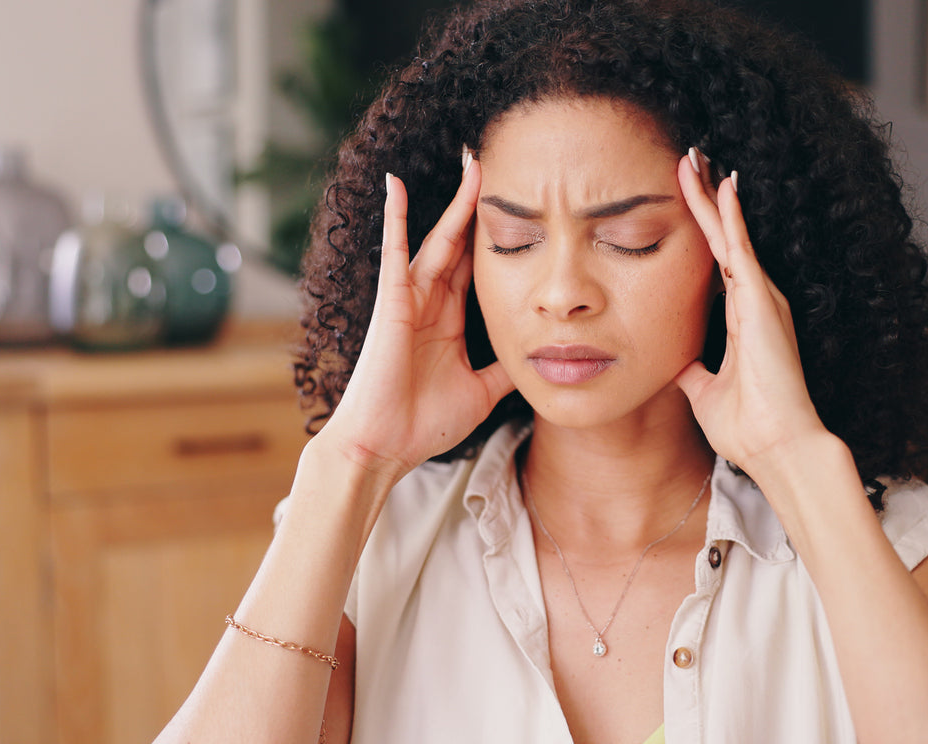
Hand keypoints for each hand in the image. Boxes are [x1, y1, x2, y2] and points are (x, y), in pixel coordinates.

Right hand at [313, 162, 514, 480]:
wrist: (385, 447)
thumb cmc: (423, 424)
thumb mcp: (482, 392)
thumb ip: (507, 370)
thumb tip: (542, 359)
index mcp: (448, 320)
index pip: (478, 266)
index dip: (498, 236)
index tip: (522, 205)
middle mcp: (429, 302)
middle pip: (461, 242)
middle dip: (479, 205)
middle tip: (499, 164)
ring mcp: (409, 299)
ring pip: (438, 239)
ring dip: (454, 201)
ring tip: (472, 160)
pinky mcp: (391, 302)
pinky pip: (395, 253)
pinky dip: (394, 218)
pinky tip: (396, 184)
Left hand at [674, 151, 829, 476]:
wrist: (777, 449)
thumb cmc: (749, 427)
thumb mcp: (704, 391)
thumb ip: (691, 371)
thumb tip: (673, 362)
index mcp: (743, 318)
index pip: (716, 260)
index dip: (701, 228)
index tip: (683, 195)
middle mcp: (755, 300)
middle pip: (724, 237)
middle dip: (705, 197)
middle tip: (689, 157)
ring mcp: (761, 298)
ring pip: (730, 234)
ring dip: (711, 196)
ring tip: (694, 157)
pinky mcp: (761, 302)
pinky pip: (741, 249)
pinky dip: (730, 216)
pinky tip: (720, 185)